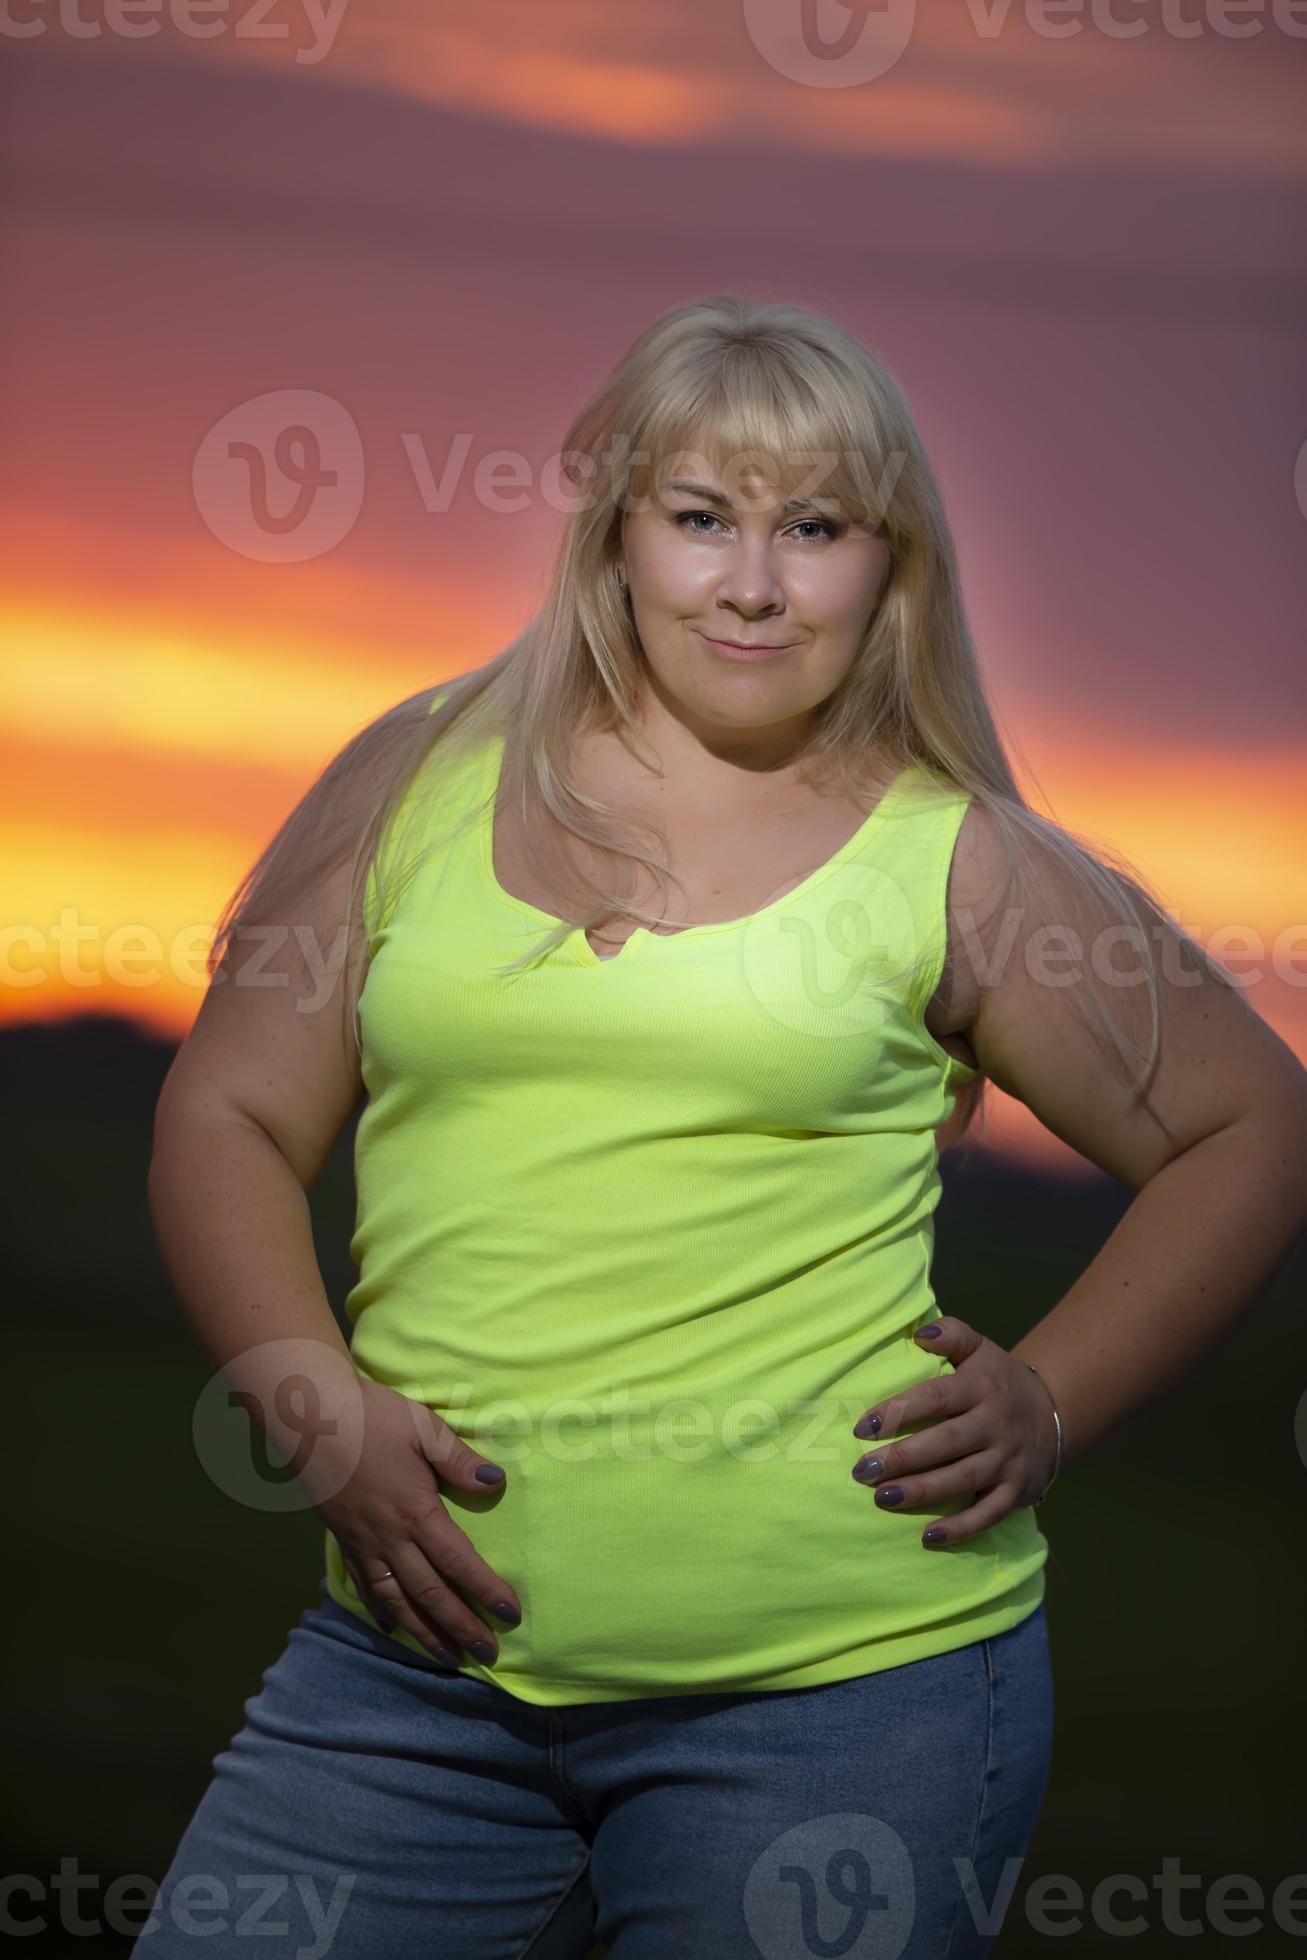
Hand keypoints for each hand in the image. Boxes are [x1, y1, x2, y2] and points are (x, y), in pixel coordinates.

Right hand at [310, 1377, 523, 1665]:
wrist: (308, 1418)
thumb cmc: (371, 1418)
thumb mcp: (423, 1429)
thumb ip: (459, 1460)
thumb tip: (495, 1483)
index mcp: (416, 1513)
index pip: (459, 1563)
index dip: (486, 1592)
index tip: (510, 1615)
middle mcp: (389, 1539)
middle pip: (430, 1594)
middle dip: (461, 1627)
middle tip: (488, 1655)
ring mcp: (363, 1545)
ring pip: (396, 1602)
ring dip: (424, 1633)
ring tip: (448, 1657)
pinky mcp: (343, 1541)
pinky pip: (364, 1587)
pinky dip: (380, 1612)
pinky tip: (391, 1626)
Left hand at [849, 1316, 1059, 1546]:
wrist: (1054, 1411)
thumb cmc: (998, 1380)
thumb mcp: (980, 1349)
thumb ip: (951, 1335)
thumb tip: (920, 1334)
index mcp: (982, 1388)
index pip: (936, 1397)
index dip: (899, 1411)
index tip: (862, 1427)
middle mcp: (996, 1425)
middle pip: (946, 1443)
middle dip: (903, 1458)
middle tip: (862, 1471)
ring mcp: (1008, 1460)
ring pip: (963, 1480)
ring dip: (923, 1492)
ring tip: (882, 1498)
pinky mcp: (1017, 1491)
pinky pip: (989, 1514)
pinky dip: (961, 1528)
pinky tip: (928, 1537)